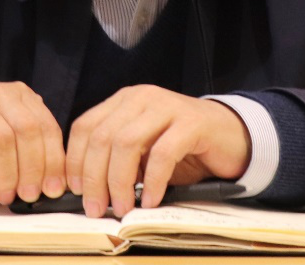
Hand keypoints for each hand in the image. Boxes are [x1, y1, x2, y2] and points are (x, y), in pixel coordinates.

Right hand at [0, 81, 65, 204]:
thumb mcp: (12, 156)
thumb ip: (33, 161)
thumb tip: (56, 186)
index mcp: (20, 96)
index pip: (45, 125)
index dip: (53, 159)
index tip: (54, 190)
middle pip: (25, 128)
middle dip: (31, 167)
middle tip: (28, 195)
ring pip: (0, 137)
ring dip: (6, 173)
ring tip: (4, 196)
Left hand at [65, 85, 250, 218]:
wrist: (229, 135)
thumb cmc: (181, 147)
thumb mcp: (142, 149)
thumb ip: (116, 157)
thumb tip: (87, 190)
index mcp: (124, 101)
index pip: (85, 126)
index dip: (75, 161)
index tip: (75, 191)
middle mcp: (142, 98)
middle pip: (102, 137)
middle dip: (95, 178)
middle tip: (96, 208)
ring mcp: (167, 106)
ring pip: (126, 143)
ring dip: (119, 181)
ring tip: (122, 207)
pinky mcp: (191, 123)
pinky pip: (162, 154)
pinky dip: (152, 181)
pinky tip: (151, 200)